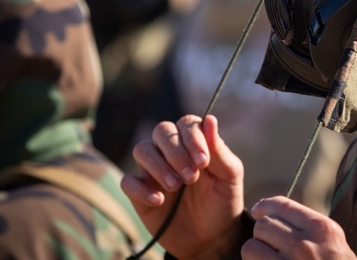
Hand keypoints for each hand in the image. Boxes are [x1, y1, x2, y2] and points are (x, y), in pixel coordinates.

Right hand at [121, 114, 244, 257]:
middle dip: (175, 151)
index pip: (186, 123)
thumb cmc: (222, 201)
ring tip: (176, 186)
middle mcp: (171, 151)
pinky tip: (160, 200)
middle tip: (191, 176)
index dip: (192, 137)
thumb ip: (219, 150)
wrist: (212, 237)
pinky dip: (141, 188)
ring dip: (158, 165)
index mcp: (194, 142)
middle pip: (161, 131)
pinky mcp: (139, 193)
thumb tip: (210, 119)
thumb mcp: (229, 177)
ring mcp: (153, 171)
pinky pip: (127, 181)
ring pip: (142, 149)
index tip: (203, 161)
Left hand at [243, 196, 355, 258]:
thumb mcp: (333, 245)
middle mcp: (305, 246)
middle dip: (263, 235)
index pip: (282, 205)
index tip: (258, 211)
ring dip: (255, 255)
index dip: (265, 206)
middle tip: (271, 248)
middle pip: (263, 224)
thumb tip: (269, 211)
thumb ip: (308, 228)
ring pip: (251, 247)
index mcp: (322, 230)